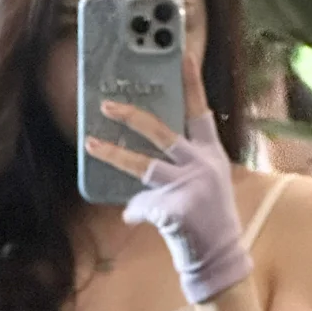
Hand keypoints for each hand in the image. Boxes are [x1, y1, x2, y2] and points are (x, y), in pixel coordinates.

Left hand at [84, 54, 251, 304]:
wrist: (220, 257)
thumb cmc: (209, 222)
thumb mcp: (205, 187)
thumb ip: (180, 167)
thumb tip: (141, 159)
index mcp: (211, 155)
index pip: (200, 111)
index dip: (191, 83)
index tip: (182, 53)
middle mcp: (202, 166)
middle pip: (162, 132)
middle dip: (132, 116)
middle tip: (107, 104)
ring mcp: (190, 186)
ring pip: (143, 166)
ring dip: (114, 154)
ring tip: (91, 144)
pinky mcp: (177, 209)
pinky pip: (141, 205)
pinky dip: (135, 211)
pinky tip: (134, 216)